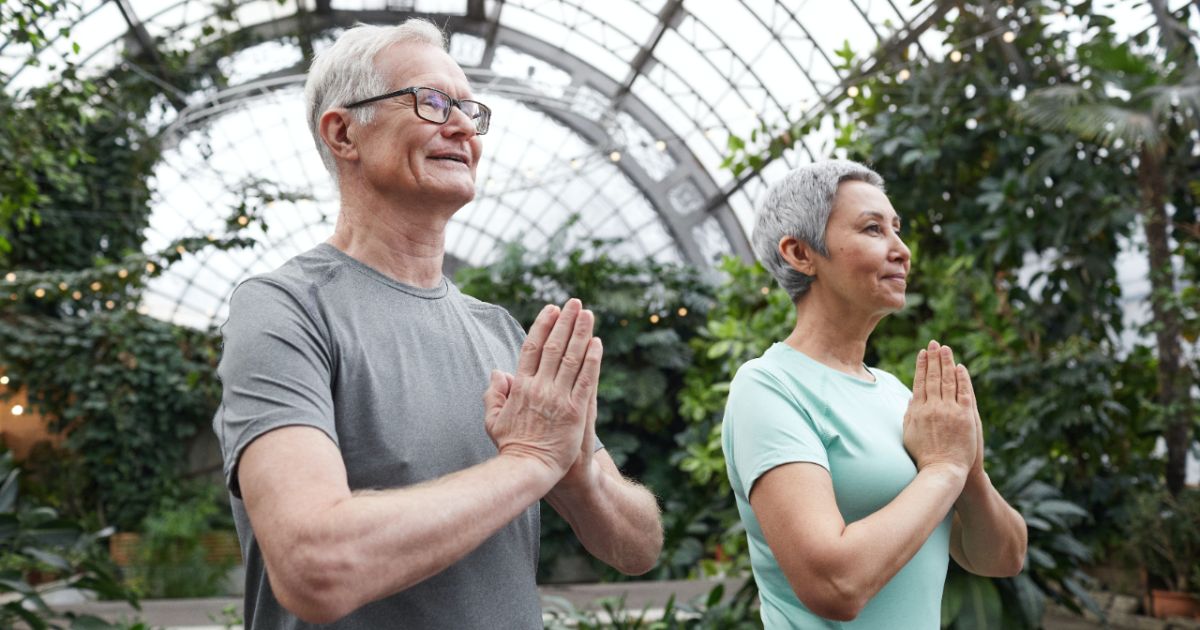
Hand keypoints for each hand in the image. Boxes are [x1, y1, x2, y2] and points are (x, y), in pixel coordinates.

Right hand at [483, 299, 600, 477]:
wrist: (528, 470)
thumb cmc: (511, 447)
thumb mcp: (492, 420)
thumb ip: (494, 394)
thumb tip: (497, 372)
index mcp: (521, 387)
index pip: (532, 348)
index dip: (542, 326)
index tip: (551, 310)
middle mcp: (540, 387)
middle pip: (554, 347)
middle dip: (565, 322)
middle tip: (574, 302)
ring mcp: (558, 398)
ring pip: (572, 358)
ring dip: (580, 333)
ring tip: (587, 314)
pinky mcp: (576, 411)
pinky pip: (586, 379)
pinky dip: (592, 360)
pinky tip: (597, 343)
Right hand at [902, 340, 976, 476]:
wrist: (942, 469)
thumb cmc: (923, 456)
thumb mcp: (909, 434)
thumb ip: (910, 414)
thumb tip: (911, 399)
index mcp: (918, 411)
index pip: (920, 382)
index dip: (921, 366)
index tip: (923, 353)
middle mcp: (933, 407)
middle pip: (933, 377)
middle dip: (934, 358)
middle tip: (935, 343)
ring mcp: (949, 411)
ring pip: (947, 381)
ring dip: (947, 363)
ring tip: (946, 348)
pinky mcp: (965, 416)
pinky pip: (964, 393)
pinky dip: (962, 379)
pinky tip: (960, 367)